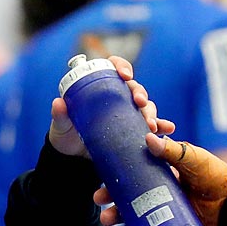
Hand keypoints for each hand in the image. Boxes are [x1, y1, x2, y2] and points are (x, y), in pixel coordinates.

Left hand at [48, 55, 173, 157]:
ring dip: (151, 111)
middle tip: (139, 102)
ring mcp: (126, 113)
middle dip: (140, 92)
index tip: (125, 75)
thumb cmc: (65, 135)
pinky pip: (151, 125)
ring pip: (145, 105)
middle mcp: (116, 97)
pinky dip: (162, 126)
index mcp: (99, 87)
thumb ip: (60, 115)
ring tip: (151, 124)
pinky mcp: (133, 130)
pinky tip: (168, 130)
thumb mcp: (61, 126)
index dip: (122, 66)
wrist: (73, 159)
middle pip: (133, 87)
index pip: (113, 68)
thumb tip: (58, 103)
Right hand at [95, 133, 226, 225]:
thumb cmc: (215, 177)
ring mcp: (163, 219)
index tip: (100, 194)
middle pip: (126, 208)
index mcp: (156, 180)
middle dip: (112, 214)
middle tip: (105, 217)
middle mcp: (156, 200)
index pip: (127, 185)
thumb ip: (174, 150)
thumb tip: (148, 138)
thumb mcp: (194, 159)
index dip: (111, 191)